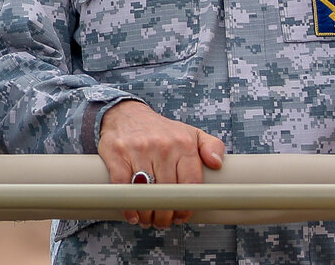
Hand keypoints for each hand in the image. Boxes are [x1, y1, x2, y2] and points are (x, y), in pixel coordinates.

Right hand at [98, 100, 224, 228]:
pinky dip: (128, 206)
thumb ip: (212, 146)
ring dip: (148, 214)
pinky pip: (123, 187)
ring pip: (146, 193)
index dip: (186, 206)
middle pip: (168, 192)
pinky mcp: (117, 154)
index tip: (181, 215)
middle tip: (163, 220)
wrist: (125, 114)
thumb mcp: (191, 133)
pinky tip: (133, 214)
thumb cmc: (161, 130)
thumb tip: (217, 164)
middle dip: (166, 214)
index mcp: (183, 143)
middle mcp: (162, 146)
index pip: (191, 183)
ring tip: (149, 219)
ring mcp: (139, 150)